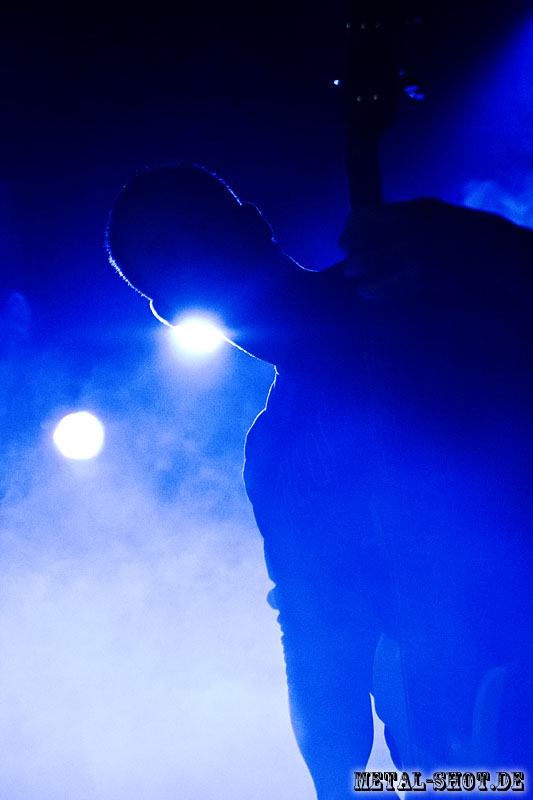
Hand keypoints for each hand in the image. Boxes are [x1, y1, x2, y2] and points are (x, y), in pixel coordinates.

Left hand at [338, 198, 532, 306]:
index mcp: (415, 211)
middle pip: (358, 242)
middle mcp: (406, 233)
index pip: (364, 216)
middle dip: (350, 251)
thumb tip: (382, 222)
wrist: (504, 263)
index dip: (351, 226)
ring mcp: (409, 260)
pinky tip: (368, 292)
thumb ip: (413, 216)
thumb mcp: (444, 214)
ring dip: (357, 272)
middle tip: (349, 259)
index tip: (347, 231)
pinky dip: (370, 290)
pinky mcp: (414, 285)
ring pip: (363, 267)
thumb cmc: (478, 236)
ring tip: (357, 277)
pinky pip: (379, 289)